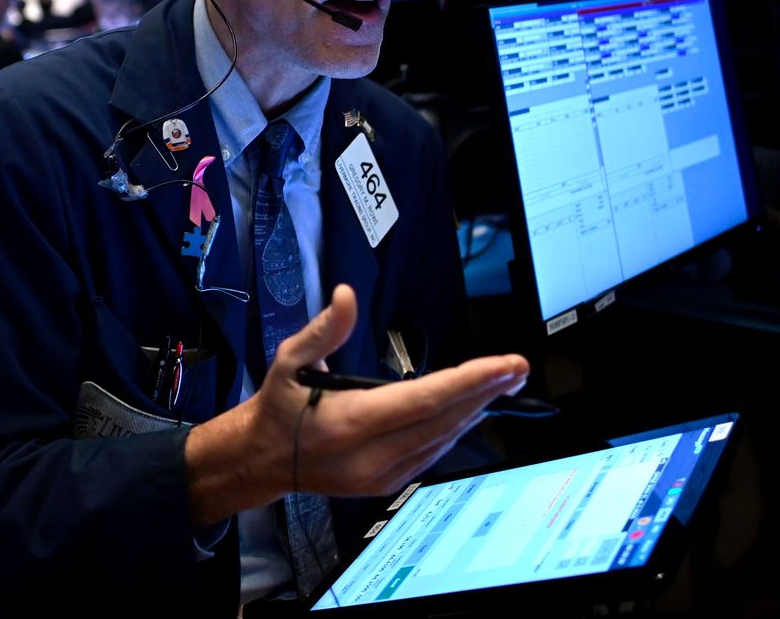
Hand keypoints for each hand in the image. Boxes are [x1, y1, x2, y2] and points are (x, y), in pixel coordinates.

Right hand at [184, 284, 527, 526]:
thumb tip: (347, 295)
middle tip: (517, 366)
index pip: (426, 400)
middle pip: (445, 420)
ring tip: (502, 381)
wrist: (262, 460)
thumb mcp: (289, 359)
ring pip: (444, 439)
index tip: (505, 364)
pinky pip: (432, 453)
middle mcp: (372, 456)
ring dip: (475, 409)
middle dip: (486, 391)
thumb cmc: (278, 406)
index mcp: (351, 422)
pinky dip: (454, 428)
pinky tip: (470, 408)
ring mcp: (382, 476)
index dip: (471, 381)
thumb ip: (324, 329)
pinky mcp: (387, 484)